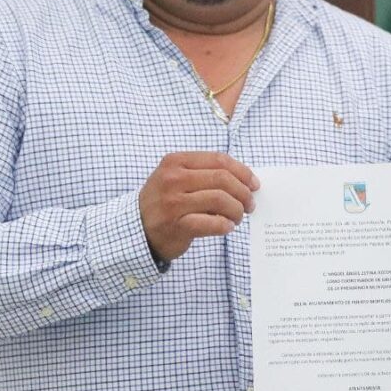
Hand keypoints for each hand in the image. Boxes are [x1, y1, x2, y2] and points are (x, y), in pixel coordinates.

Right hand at [138, 151, 258, 262]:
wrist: (136, 230)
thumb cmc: (164, 202)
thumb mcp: (177, 178)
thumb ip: (204, 174)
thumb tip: (245, 180)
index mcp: (176, 162)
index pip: (219, 160)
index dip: (243, 172)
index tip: (254, 184)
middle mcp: (173, 179)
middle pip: (222, 179)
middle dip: (243, 192)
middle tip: (250, 204)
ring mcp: (173, 202)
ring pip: (220, 200)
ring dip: (236, 210)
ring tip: (237, 217)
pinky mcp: (176, 225)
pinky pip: (211, 223)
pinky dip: (225, 225)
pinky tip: (227, 227)